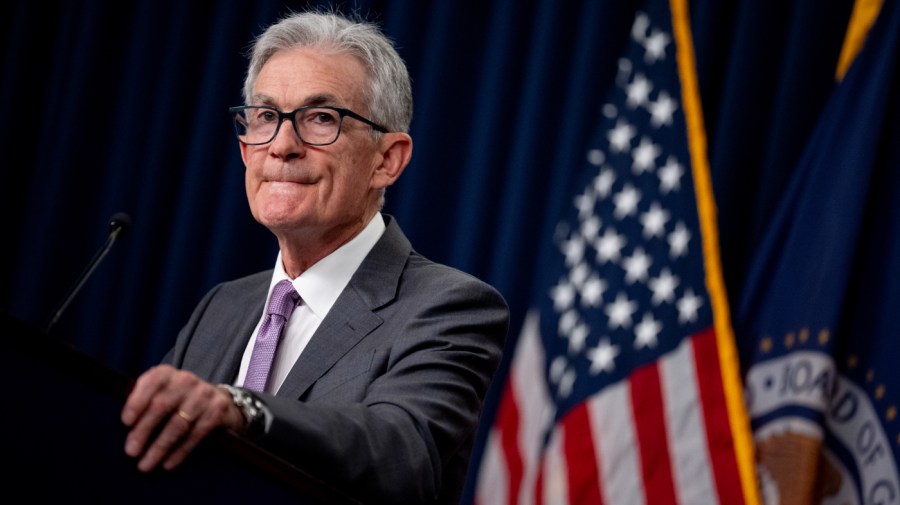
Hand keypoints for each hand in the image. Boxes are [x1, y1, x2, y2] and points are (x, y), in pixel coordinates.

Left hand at [121, 364, 244, 471]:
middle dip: (144, 431)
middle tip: (131, 452)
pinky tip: (168, 464)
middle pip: (161, 406)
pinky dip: (180, 452)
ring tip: (146, 465)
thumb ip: (143, 402)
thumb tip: (124, 429)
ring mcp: (204, 394)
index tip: (125, 423)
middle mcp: (186, 380)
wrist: (216, 401)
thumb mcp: (160, 393)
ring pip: (178, 424)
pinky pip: (196, 434)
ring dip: (160, 447)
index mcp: (167, 373)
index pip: (151, 382)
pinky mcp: (217, 410)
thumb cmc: (177, 400)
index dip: (137, 401)